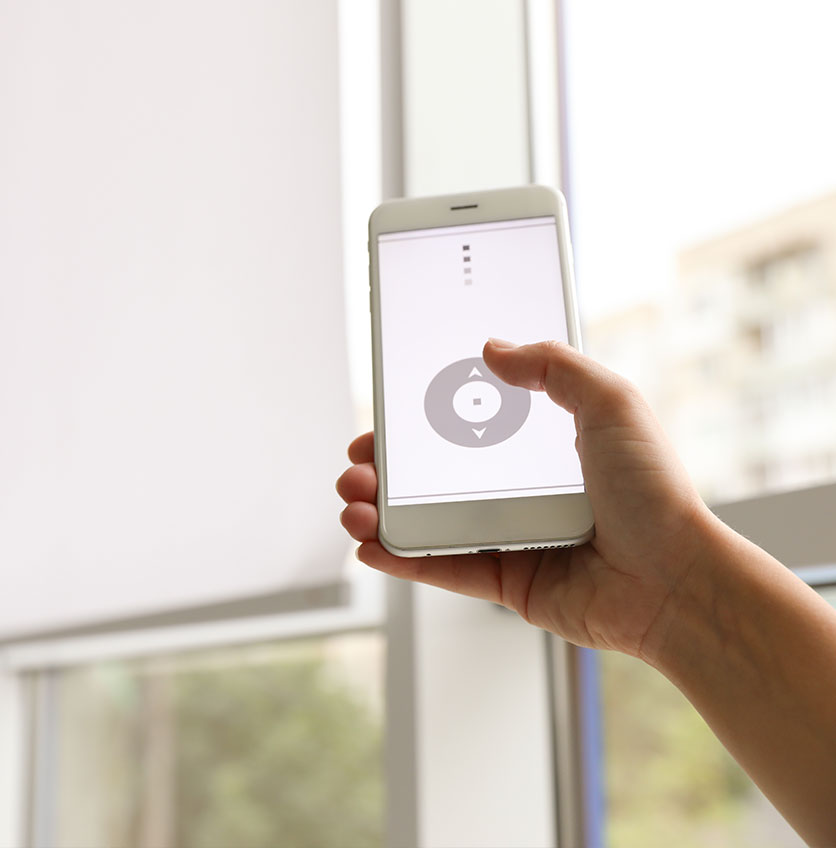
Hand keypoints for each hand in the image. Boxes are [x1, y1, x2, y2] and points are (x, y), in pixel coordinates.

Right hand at [337, 338, 720, 659]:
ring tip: (354, 503)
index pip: (462, 427)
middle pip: (431, 475)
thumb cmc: (656, 495)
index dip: (415, 423)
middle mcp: (520, 491)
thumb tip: (493, 348)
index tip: (382, 418)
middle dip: (382, 469)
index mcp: (541, 447)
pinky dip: (399, 559)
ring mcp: (510, 537)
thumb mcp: (611, 403)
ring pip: (424, 522)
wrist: (676, 581)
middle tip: (357, 465)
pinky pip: (441, 568)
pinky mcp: (506, 581)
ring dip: (378, 512)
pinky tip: (369, 545)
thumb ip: (553, 365)